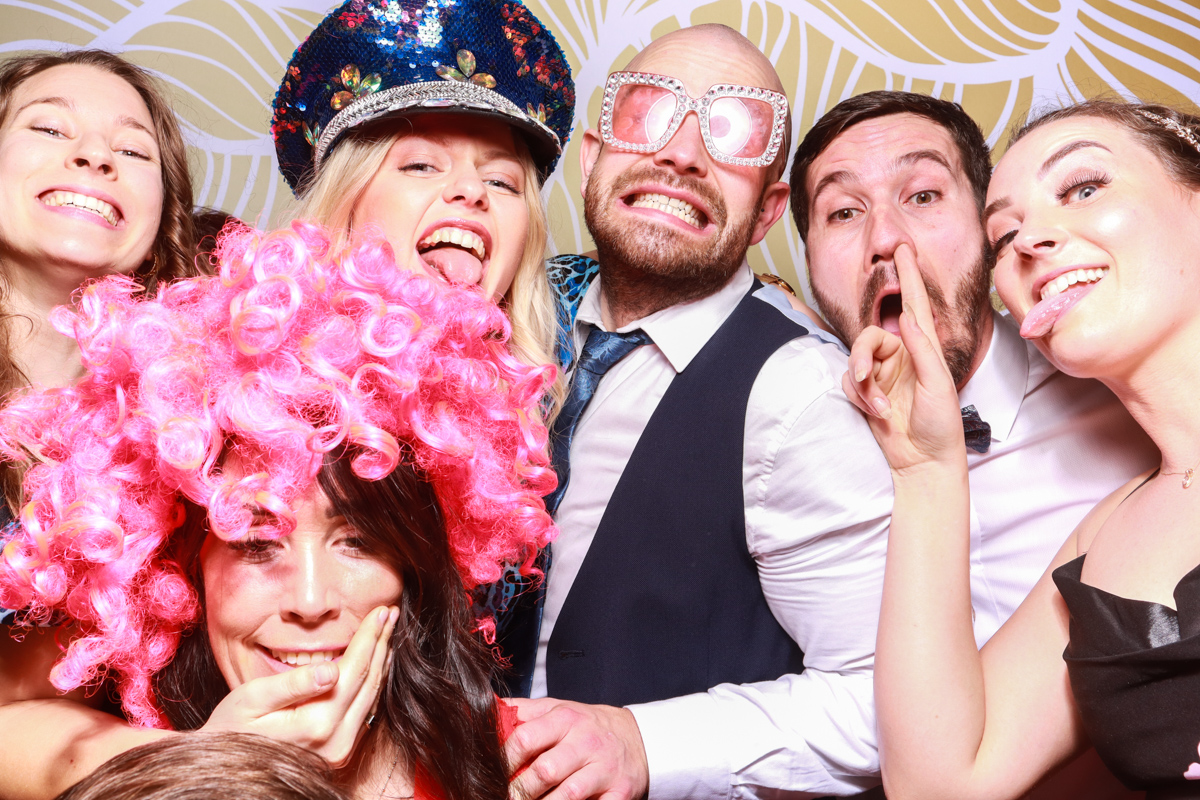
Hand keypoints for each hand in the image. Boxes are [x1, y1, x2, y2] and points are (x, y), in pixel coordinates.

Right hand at [201, 604, 397, 766]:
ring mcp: (340, 750)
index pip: (354, 668)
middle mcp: (336, 741)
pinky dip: (371, 683)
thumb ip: (293, 684)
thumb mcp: (252, 699)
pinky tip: (374, 664)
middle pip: (369, 681)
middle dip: (381, 643)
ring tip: (386, 632)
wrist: (224, 769)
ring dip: (380, 661)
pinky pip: (365, 711)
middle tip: (390, 613)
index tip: (380, 610)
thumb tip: (331, 670)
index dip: (368, 637)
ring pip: (372, 697)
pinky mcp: (339, 752)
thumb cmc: (230, 728)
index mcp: (317, 723)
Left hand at [505, 697, 647, 799]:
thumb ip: (523, 711)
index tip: (492, 774)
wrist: (639, 738)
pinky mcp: (621, 792)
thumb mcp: (558, 709)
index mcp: (566, 719)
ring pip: (568, 796)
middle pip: (545, 771)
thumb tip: (486, 709)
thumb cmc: (588, 726)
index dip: (504, 761)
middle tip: (504, 798)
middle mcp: (586, 742)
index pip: (526, 738)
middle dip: (519, 791)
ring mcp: (604, 769)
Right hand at [842, 243, 964, 471]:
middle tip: (864, 375)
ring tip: (878, 406)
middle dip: (862, 356)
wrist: (924, 460)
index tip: (903, 249)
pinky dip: (860, 397)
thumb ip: (922, 349)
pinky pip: (851, 383)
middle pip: (870, 336)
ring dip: (862, 384)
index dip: (908, 276)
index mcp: (924, 347)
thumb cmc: (941, 424)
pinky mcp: (869, 392)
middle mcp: (902, 355)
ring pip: (856, 359)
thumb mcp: (938, 384)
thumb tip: (906, 317)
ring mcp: (884, 373)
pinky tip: (878, 412)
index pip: (914, 304)